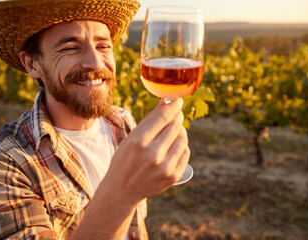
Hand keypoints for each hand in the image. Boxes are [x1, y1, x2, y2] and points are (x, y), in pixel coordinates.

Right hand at [73, 98, 189, 239]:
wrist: (122, 190)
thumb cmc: (124, 159)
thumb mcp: (131, 138)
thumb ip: (150, 120)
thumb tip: (166, 102)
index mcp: (138, 142)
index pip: (163, 117)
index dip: (173, 106)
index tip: (178, 100)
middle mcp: (153, 154)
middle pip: (175, 126)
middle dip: (177, 117)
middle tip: (176, 114)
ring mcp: (165, 167)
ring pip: (183, 138)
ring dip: (180, 130)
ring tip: (173, 130)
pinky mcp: (173, 176)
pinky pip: (185, 152)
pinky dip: (181, 145)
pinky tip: (174, 144)